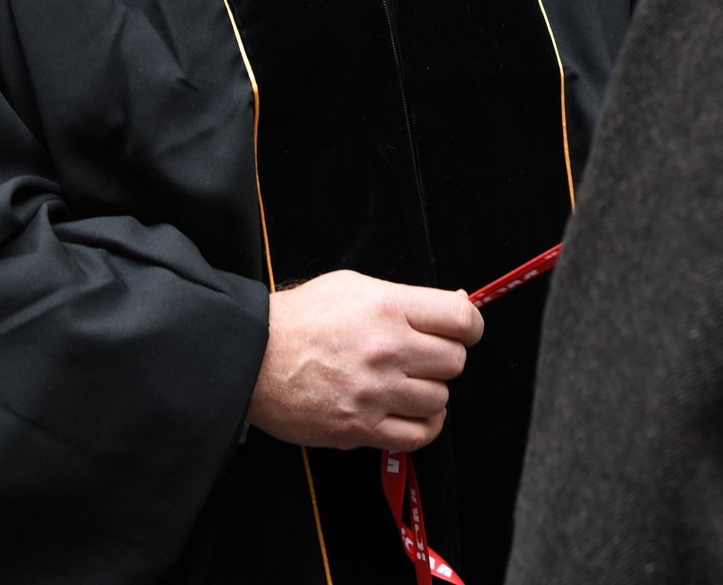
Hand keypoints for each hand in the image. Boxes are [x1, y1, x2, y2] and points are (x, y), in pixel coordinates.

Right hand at [247, 270, 484, 451]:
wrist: (252, 357)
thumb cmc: (302, 318)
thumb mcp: (353, 286)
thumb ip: (406, 297)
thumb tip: (457, 304)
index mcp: (388, 308)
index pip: (461, 319)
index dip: (470, 326)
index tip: (461, 332)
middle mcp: (388, 350)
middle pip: (454, 362)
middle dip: (443, 359)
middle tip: (422, 358)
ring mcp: (375, 392)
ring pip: (440, 399)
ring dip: (429, 393)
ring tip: (406, 385)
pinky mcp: (361, 428)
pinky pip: (419, 435)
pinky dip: (423, 426)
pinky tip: (408, 413)